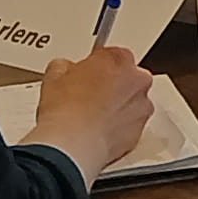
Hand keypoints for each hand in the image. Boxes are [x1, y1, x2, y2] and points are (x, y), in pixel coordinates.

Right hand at [31, 43, 154, 181]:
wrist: (73, 143)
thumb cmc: (67, 110)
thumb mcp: (54, 75)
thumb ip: (65, 65)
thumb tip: (63, 70)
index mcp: (120, 59)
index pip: (112, 55)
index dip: (96, 66)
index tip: (87, 74)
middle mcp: (138, 81)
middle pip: (127, 78)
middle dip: (111, 85)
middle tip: (88, 96)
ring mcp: (142, 107)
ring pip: (132, 103)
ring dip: (117, 107)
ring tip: (91, 117)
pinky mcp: (139, 132)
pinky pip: (130, 125)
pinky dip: (118, 128)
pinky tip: (97, 132)